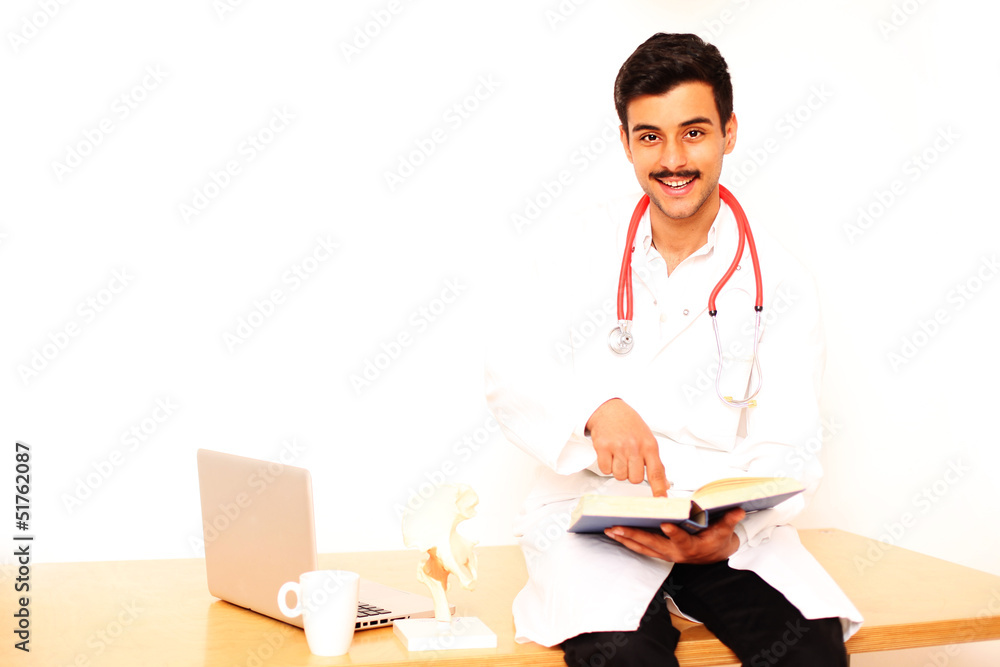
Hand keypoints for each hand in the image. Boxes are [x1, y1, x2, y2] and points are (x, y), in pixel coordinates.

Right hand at [586, 399, 668, 496]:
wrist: (609, 409)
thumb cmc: (629, 424)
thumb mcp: (647, 440)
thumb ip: (655, 463)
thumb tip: (663, 484)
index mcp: (649, 445)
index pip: (656, 472)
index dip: (658, 489)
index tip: (661, 500)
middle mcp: (635, 447)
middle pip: (636, 479)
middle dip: (632, 474)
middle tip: (629, 461)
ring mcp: (618, 447)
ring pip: (620, 476)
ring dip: (619, 470)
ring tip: (619, 455)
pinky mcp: (603, 447)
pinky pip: (606, 470)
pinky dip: (607, 466)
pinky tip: (610, 454)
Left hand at [603, 508, 745, 563]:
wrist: (714, 556)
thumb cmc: (717, 540)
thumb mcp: (725, 531)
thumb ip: (730, 520)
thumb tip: (738, 510)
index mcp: (691, 546)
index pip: (682, 540)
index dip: (674, 534)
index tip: (664, 525)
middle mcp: (675, 552)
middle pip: (652, 545)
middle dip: (633, 536)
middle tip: (616, 528)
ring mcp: (665, 554)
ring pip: (643, 548)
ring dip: (625, 540)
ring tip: (609, 530)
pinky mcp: (659, 552)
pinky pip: (640, 549)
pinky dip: (627, 542)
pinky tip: (615, 534)